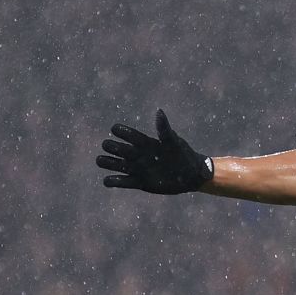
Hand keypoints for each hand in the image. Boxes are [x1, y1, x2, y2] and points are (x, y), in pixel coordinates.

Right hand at [98, 110, 213, 193]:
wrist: (191, 175)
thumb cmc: (183, 155)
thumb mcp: (174, 142)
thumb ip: (164, 129)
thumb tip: (159, 112)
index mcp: (144, 143)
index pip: (125, 133)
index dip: (119, 130)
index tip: (116, 130)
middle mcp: (137, 154)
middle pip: (114, 148)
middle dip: (110, 147)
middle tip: (115, 149)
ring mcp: (137, 168)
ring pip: (113, 164)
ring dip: (105, 162)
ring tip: (103, 161)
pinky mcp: (139, 182)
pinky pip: (121, 182)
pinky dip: (112, 181)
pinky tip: (109, 181)